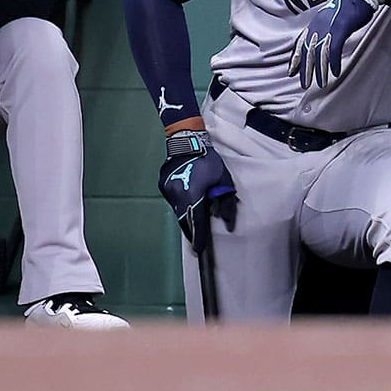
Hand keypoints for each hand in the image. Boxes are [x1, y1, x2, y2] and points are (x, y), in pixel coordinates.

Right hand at [158, 130, 237, 255]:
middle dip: (191, 230)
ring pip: (177, 211)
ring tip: (194, 214)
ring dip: (186, 216)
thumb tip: (227, 223)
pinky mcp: (162, 186)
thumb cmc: (207, 160)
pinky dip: (181, 204)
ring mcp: (167, 190)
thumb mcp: (223, 180)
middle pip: (184, 220)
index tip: (199, 250)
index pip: (196, 222)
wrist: (185, 140)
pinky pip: (173, 201)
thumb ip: (227, 203)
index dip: (198, 238)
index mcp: (193, 194)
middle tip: (197, 239)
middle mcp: (177, 195)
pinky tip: (187, 197)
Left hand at [287, 0, 380, 89]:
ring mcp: (329, 26)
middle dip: (305, 69)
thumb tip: (321, 43)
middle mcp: (319, 24)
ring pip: (320, 53)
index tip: (291, 72)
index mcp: (316, 22)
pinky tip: (334, 72)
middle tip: (304, 84)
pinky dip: (333, 62)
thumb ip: (326, 30)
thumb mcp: (333, 18)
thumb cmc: (350, 5)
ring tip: (320, 83)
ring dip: (320, 70)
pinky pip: (334, 49)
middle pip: (308, 50)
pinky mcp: (340, 28)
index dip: (295, 58)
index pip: (300, 43)